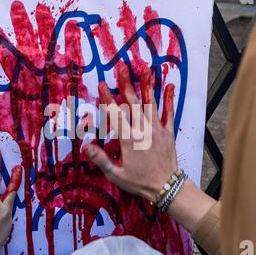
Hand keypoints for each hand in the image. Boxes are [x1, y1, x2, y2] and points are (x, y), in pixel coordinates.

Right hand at [83, 66, 176, 201]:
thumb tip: (85, 147)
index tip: (101, 85)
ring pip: (150, 103)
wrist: (166, 187)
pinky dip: (169, 99)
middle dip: (126, 84)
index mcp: (129, 139)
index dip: (107, 98)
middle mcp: (143, 130)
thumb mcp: (116, 174)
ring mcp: (157, 129)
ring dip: (146, 85)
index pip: (115, 114)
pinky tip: (170, 85)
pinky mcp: (168, 132)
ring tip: (144, 69)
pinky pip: (169, 113)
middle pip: (133, 103)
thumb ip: (101, 159)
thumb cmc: (139, 182)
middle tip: (121, 68)